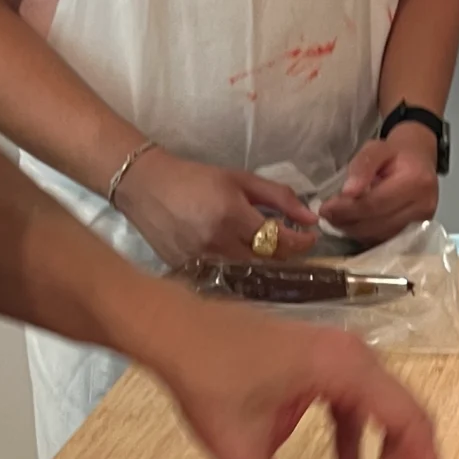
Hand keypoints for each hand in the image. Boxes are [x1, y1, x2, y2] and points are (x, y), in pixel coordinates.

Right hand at [115, 148, 320, 266]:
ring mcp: (201, 261)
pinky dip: (239, 272)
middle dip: (285, 255)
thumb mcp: (240, 179)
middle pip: (266, 262)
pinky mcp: (188, 272)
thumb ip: (279, 197)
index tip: (311, 238)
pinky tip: (242, 261)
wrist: (146, 187)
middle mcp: (217, 243)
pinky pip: (224, 280)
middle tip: (292, 245)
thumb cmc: (196, 178)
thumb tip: (311, 217)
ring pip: (247, 275)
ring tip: (268, 253)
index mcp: (232, 215)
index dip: (301, 242)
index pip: (278, 240)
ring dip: (264, 266)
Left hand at [147, 300, 441, 458]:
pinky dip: (357, 450)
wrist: (174, 331)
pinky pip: (357, 412)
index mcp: (345, 368)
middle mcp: (354, 357)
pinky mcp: (323, 366)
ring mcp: (341, 357)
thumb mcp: (239, 455)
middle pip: (405, 423)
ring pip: (385, 419)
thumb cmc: (205, 376)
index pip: (410, 425)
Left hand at [318, 129, 440, 243]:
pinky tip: (355, 224)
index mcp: (415, 182)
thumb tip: (348, 192)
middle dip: (347, 222)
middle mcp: (423, 205)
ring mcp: (422, 221)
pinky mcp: (417, 231)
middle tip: (328, 215)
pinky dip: (366, 234)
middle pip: (377, 223)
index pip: (375, 204)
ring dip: (355, 230)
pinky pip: (386, 239)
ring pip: (380, 235)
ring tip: (338, 219)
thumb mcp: (376, 149)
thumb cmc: (395, 153)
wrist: (420, 160)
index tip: (325, 208)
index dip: (347, 209)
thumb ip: (362, 167)